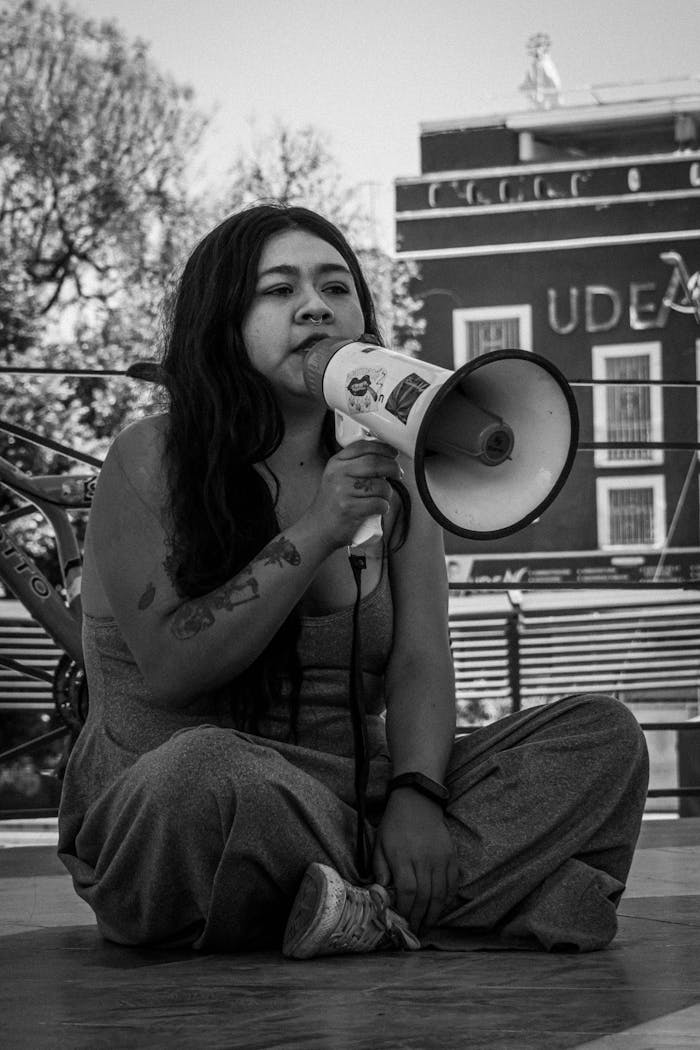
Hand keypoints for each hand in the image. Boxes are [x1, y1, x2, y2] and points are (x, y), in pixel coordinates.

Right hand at [306, 440, 401, 549]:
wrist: (318, 528)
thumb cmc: (333, 503)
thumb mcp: (338, 477)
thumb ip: (355, 465)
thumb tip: (388, 459)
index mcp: (336, 463)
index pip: (362, 446)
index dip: (383, 448)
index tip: (394, 454)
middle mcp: (338, 474)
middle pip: (374, 463)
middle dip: (393, 467)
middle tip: (399, 474)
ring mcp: (342, 491)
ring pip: (380, 485)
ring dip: (388, 493)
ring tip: (383, 497)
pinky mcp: (349, 508)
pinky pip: (378, 504)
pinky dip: (384, 507)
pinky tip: (379, 509)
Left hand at [373, 789, 458, 934]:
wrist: (417, 803)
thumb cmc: (394, 825)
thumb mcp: (379, 845)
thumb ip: (380, 870)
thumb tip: (382, 895)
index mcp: (403, 857)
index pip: (407, 892)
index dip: (406, 910)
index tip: (402, 922)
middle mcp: (424, 860)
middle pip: (425, 897)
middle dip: (419, 918)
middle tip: (415, 933)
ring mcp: (440, 859)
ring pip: (440, 894)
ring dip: (434, 914)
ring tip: (427, 926)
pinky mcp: (451, 857)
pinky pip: (452, 883)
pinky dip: (448, 898)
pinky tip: (440, 908)